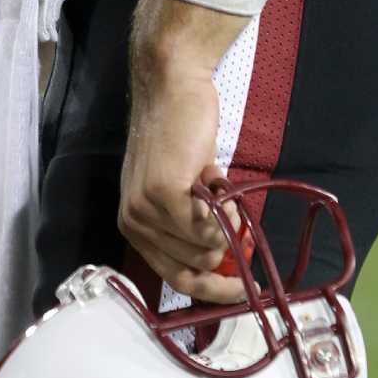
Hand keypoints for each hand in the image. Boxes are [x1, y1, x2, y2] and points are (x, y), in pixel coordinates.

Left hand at [118, 61, 244, 304]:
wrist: (172, 86)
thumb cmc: (180, 133)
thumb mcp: (181, 187)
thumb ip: (191, 224)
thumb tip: (225, 263)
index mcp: (134, 225)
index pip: (174, 278)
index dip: (211, 290)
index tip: (244, 291)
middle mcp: (133, 223)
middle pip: (193, 268)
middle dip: (223, 246)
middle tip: (231, 210)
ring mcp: (145, 210)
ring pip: (205, 250)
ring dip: (225, 223)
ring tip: (217, 186)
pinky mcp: (163, 193)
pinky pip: (208, 229)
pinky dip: (224, 211)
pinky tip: (216, 180)